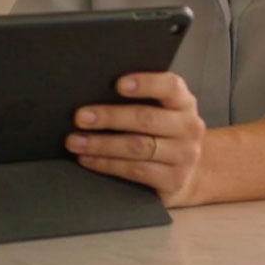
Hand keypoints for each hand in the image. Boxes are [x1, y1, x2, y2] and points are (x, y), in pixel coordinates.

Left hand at [66, 72, 206, 206]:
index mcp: (183, 103)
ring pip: (138, 147)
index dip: (145, 83)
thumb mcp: (159, 111)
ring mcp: (184, 156)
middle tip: (79, 117)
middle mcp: (188, 128)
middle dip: (109, 117)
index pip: (170, 86)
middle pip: (146, 119)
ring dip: (101, 144)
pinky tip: (87, 159)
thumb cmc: (161, 133)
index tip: (118, 84)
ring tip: (75, 141)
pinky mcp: (174, 181)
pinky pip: (135, 170)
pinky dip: (106, 164)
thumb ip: (137, 99)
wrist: (189, 173)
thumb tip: (92, 91)